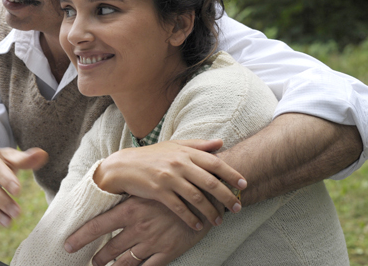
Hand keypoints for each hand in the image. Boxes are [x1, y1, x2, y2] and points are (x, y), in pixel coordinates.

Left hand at [65, 196, 210, 265]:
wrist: (205, 194)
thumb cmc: (174, 186)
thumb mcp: (148, 187)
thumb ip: (130, 192)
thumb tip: (110, 190)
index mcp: (131, 208)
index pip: (99, 225)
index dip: (81, 237)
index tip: (68, 244)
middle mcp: (139, 227)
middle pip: (110, 248)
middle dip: (97, 258)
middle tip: (90, 262)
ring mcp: (154, 241)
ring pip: (127, 262)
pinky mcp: (169, 251)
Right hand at [93, 139, 244, 228]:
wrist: (123, 166)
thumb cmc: (152, 156)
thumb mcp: (174, 146)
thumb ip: (199, 145)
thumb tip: (221, 143)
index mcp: (185, 152)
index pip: (215, 163)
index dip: (231, 174)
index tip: (244, 185)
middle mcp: (179, 164)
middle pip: (210, 183)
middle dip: (227, 197)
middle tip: (237, 207)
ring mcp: (169, 179)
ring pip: (197, 198)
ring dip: (211, 211)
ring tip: (219, 220)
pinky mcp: (158, 192)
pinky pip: (180, 208)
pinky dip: (191, 218)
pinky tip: (198, 225)